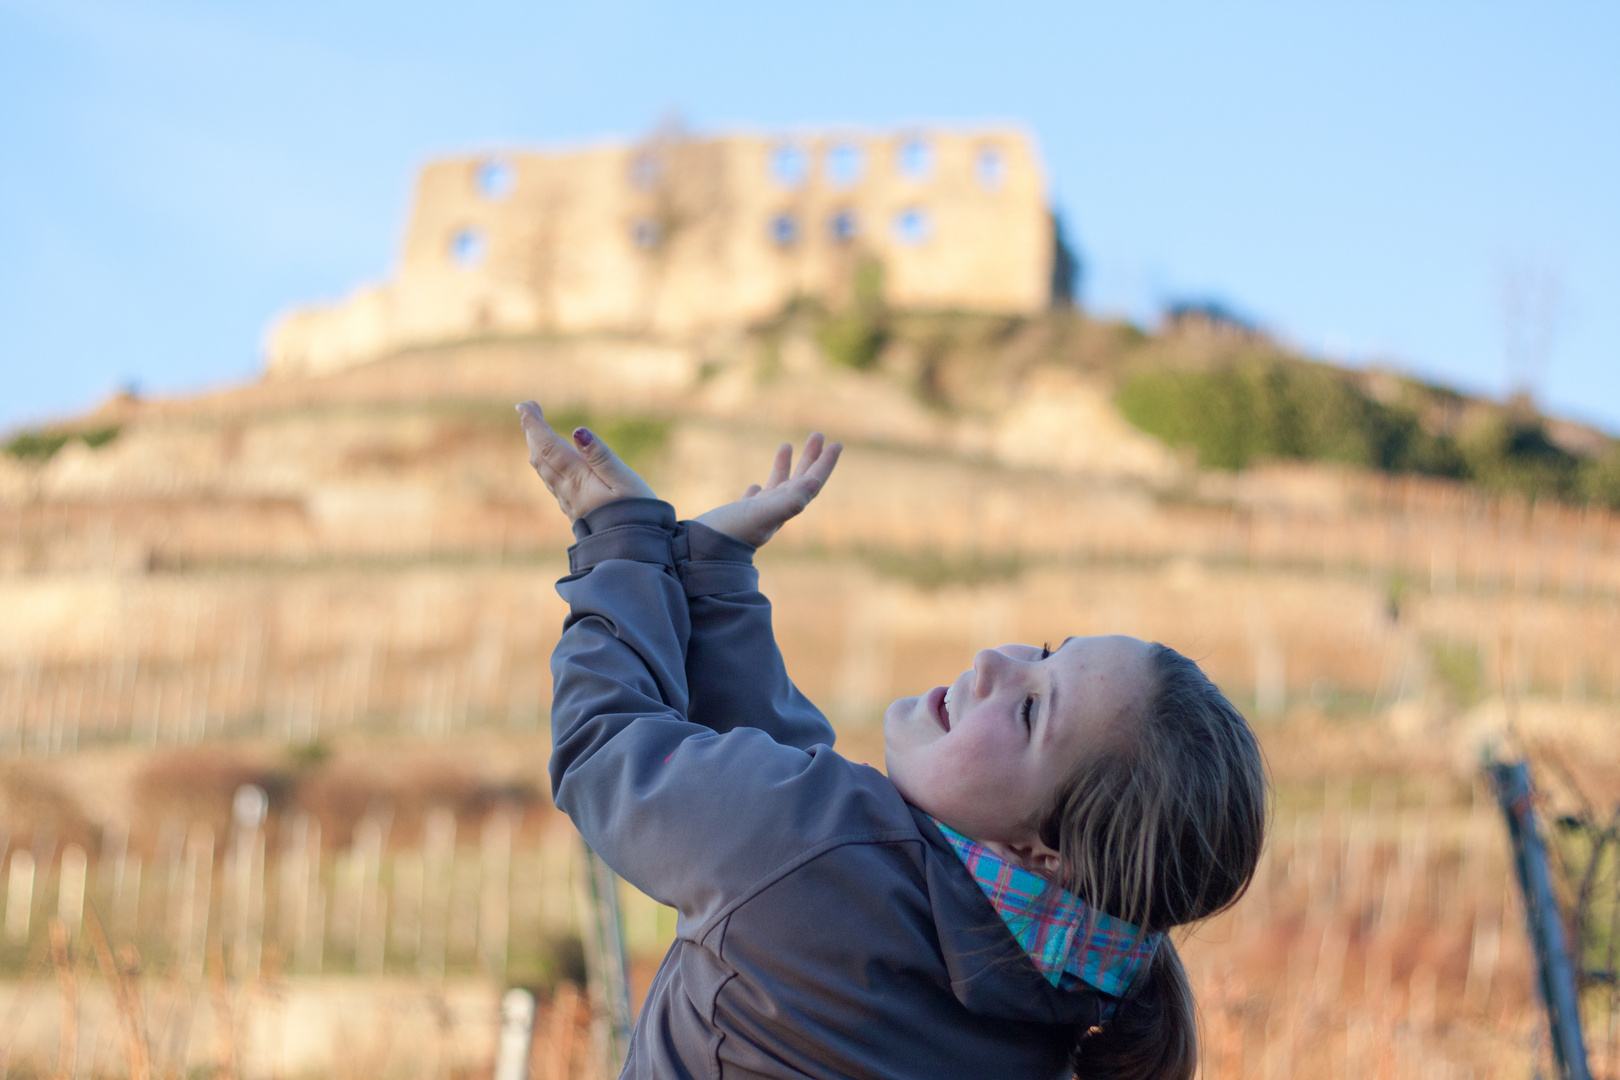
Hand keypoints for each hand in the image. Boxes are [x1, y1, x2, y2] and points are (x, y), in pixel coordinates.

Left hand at [517, 401, 655, 521]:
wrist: (636, 552)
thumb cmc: (637, 514)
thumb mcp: (625, 481)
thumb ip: (601, 456)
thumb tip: (577, 431)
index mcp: (579, 480)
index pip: (548, 446)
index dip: (534, 424)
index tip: (524, 404)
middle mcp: (568, 491)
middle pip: (541, 457)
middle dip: (531, 431)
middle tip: (528, 408)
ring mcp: (570, 502)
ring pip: (544, 471)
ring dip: (536, 448)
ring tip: (533, 430)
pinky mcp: (577, 511)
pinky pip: (553, 483)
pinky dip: (546, 465)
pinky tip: (550, 463)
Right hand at [694, 433, 841, 548]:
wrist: (703, 553)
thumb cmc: (732, 532)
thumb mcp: (763, 514)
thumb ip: (790, 501)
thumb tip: (815, 482)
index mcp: (785, 507)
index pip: (812, 482)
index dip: (825, 464)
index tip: (836, 444)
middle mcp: (775, 511)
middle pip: (799, 481)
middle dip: (810, 458)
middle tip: (817, 434)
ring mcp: (756, 515)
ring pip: (777, 487)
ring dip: (785, 467)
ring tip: (786, 446)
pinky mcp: (737, 517)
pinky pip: (753, 501)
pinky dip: (758, 490)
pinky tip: (756, 486)